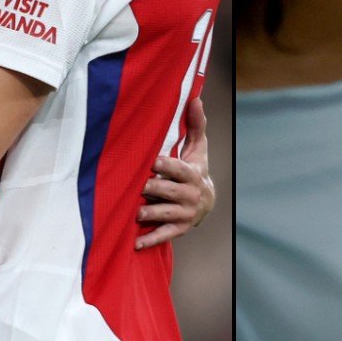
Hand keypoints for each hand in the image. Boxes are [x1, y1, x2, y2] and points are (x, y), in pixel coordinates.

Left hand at [137, 97, 214, 249]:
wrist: (206, 201)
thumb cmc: (194, 168)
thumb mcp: (197, 148)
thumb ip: (196, 124)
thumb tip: (195, 97)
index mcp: (192, 174)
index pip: (180, 169)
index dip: (166, 165)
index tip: (152, 160)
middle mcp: (190, 195)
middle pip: (169, 191)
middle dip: (153, 189)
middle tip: (137, 186)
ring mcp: (184, 213)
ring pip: (165, 214)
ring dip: (149, 214)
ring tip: (135, 212)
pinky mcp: (179, 228)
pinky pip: (164, 235)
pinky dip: (150, 240)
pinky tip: (135, 243)